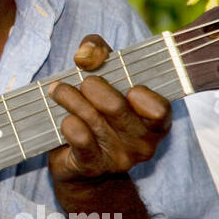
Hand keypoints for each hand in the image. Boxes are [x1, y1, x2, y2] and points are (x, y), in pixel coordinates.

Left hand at [46, 34, 172, 184]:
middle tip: (83, 82)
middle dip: (92, 86)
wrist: (82, 167)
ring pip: (91, 119)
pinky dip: (69, 124)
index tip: (129, 86)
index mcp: (155, 122)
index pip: (160, 110)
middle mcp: (142, 143)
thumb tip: (87, 51)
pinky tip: (65, 119)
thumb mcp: (104, 78)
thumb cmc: (97, 113)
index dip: (144, 96)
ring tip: (58, 90)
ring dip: (70, 98)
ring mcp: (118, 158)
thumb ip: (99, 53)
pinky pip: (80, 140)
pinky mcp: (93, 166)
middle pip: (116, 107)